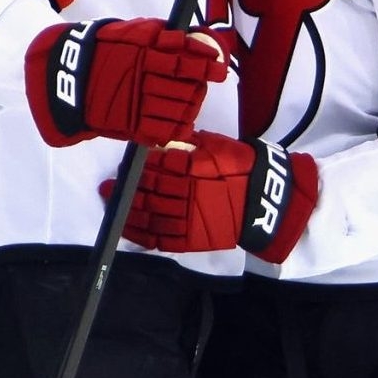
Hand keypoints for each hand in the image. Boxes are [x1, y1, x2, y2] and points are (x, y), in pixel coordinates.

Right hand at [24, 17, 226, 148]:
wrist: (67, 78)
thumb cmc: (103, 52)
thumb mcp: (131, 33)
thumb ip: (162, 35)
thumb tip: (196, 36)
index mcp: (141, 54)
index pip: (183, 59)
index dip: (206, 63)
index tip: (220, 65)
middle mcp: (141, 79)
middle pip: (185, 85)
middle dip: (201, 84)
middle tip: (209, 81)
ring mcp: (136, 104)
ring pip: (178, 108)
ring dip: (192, 105)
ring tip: (194, 100)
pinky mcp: (130, 125)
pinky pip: (163, 131)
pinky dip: (178, 128)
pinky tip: (183, 122)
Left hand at [113, 132, 318, 262]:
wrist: (268, 202)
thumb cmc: (245, 169)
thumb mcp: (220, 146)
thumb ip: (193, 143)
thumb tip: (168, 138)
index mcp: (193, 168)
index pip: (157, 166)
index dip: (139, 166)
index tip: (126, 164)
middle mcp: (187, 193)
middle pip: (148, 190)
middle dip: (126, 187)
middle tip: (109, 184)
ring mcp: (188, 218)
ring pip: (149, 214)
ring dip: (127, 209)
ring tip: (111, 202)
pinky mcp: (192, 239)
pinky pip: (160, 239)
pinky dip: (141, 234)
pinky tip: (127, 228)